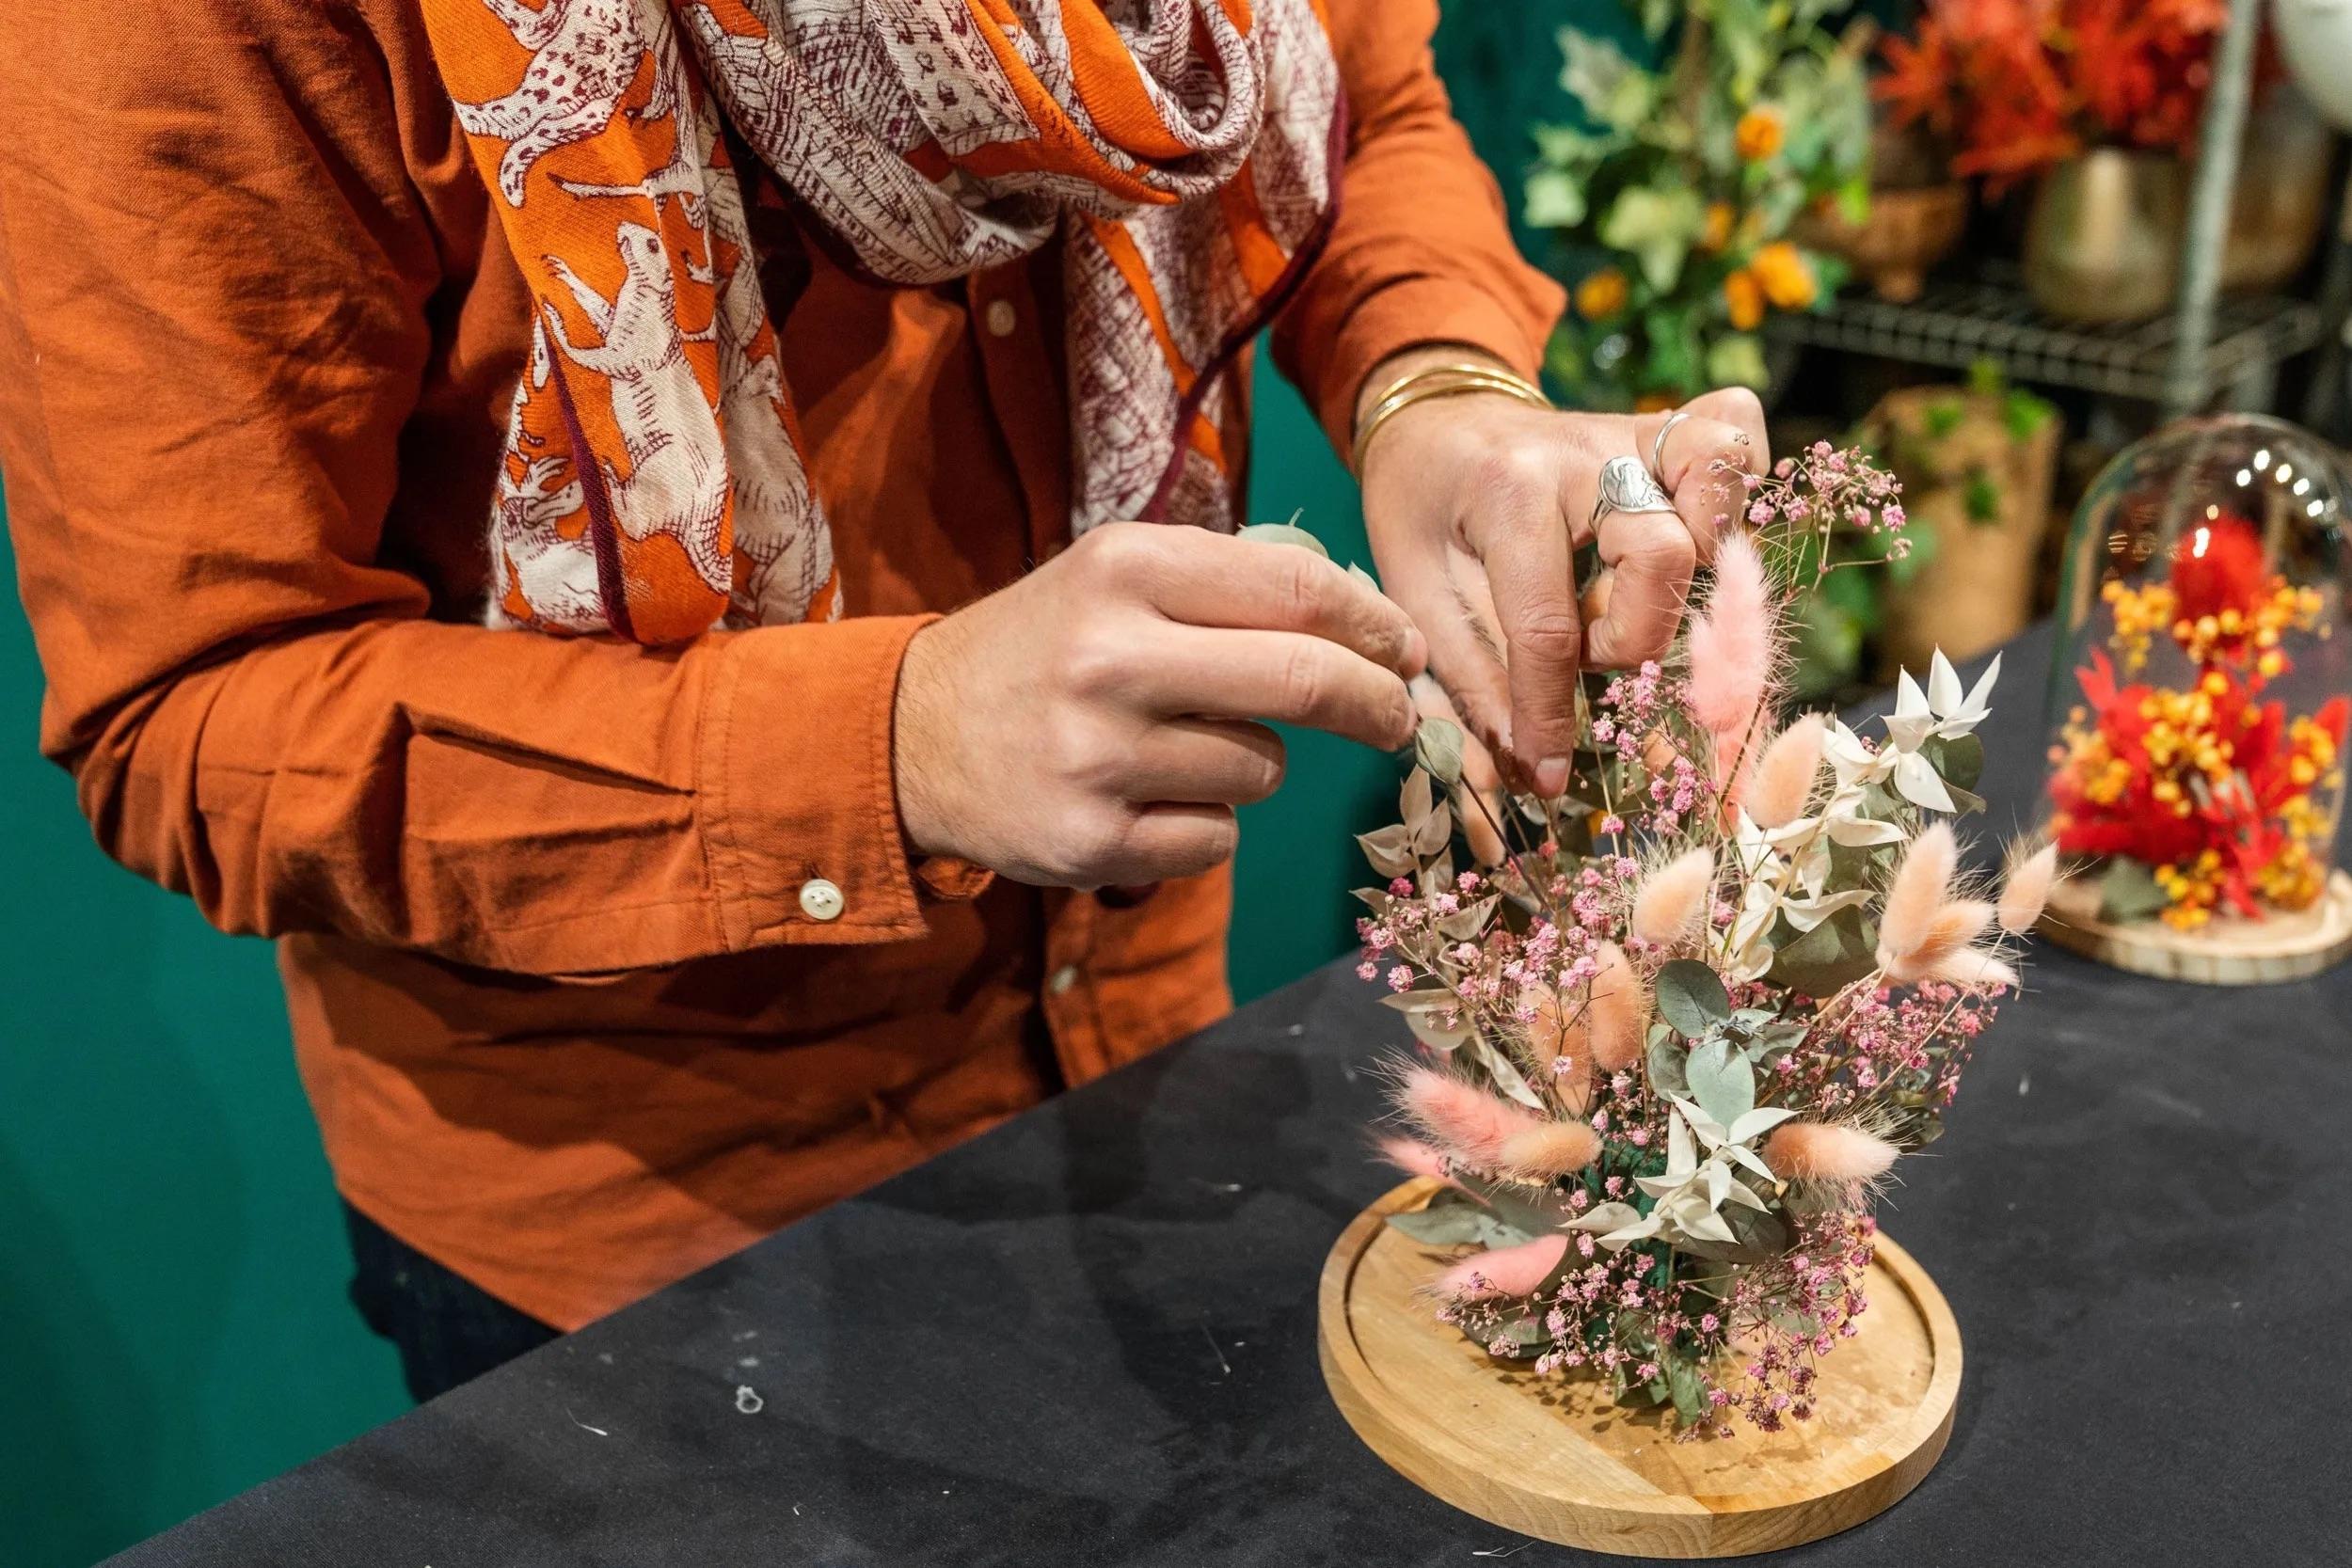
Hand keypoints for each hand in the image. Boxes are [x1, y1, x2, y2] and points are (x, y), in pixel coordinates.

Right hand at [894, 521, 1425, 886]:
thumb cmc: (1045, 648)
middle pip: (1304, 682)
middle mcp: (1108, 658)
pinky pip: (1216, 839)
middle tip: (1396, 716)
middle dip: (1375, 703)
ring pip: (1262, 769)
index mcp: (1123, 569)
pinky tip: (1147, 798)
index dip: (1374, 623)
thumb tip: (1376, 627)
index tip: (1404, 649)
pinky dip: (1206, 825)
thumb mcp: (1116, 578)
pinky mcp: (1090, 842)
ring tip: (1184, 745)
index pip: (1297, 590)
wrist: (911, 736)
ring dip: (1255, 763)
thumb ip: (1232, 587)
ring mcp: (1096, 757)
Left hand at [1358, 350, 1767, 795]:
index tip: (1547, 773)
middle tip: (1587, 650)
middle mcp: (1582, 455)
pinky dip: (1730, 491)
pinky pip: (1735, 436)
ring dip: (1698, 556)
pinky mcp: (1665, 430)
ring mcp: (1633, 432)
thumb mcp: (1418, 600)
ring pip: (1719, 475)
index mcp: (1505, 496)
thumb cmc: (1422, 515)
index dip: (1550, 717)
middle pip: (1664, 553)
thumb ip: (1471, 686)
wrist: (1432, 423)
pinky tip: (1689, 535)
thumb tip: (1523, 778)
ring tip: (1636, 592)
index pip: (1548, 626)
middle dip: (1633, 634)